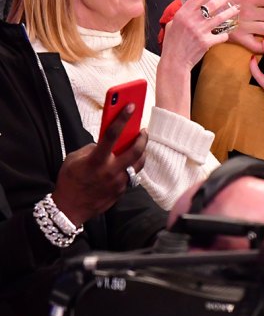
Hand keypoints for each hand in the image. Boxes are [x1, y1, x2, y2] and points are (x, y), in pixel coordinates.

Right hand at [53, 106, 146, 225]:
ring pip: (138, 164)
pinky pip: (131, 175)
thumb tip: (106, 142)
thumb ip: (91, 148)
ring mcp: (118, 182)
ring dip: (141, 152)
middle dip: (142, 138)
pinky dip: (131, 166)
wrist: (69, 210)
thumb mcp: (73, 159)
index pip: (112, 135)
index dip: (122, 118)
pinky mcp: (122, 191)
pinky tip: (129, 161)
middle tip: (143, 131)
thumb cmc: (69, 181)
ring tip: (139, 145)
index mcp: (96, 160)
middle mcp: (110, 171)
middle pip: (135, 151)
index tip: (131, 106)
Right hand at [161, 0, 238, 70]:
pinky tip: (227, 33)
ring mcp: (199, 32)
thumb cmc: (172, 43)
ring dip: (230, 12)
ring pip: (220, 18)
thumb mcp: (172, 24)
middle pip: (212, 5)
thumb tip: (191, 5)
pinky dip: (225, 34)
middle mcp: (191, 21)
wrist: (174, 61)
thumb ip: (182, 14)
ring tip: (236, 8)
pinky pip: (221, 35)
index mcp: (182, 14)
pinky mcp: (206, 43)